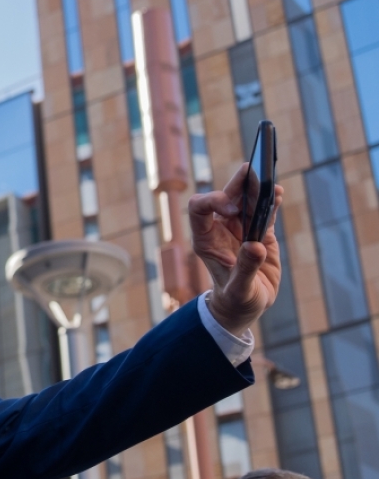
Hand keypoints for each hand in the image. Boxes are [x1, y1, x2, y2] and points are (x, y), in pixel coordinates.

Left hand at [188, 163, 282, 335]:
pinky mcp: (260, 233)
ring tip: (270, 180)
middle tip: (252, 171)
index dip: (213, 201)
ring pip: (247, 201)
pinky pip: (265, 211)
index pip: (199, 209)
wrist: (245, 307)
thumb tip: (256, 246)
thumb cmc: (235, 301)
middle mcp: (221, 230)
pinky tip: (278, 193)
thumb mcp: (240, 290)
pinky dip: (271, 201)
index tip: (232, 209)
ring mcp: (241, 229)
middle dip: (238, 184)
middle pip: (226, 197)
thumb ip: (246, 270)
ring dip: (257, 188)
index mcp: (206, 240)